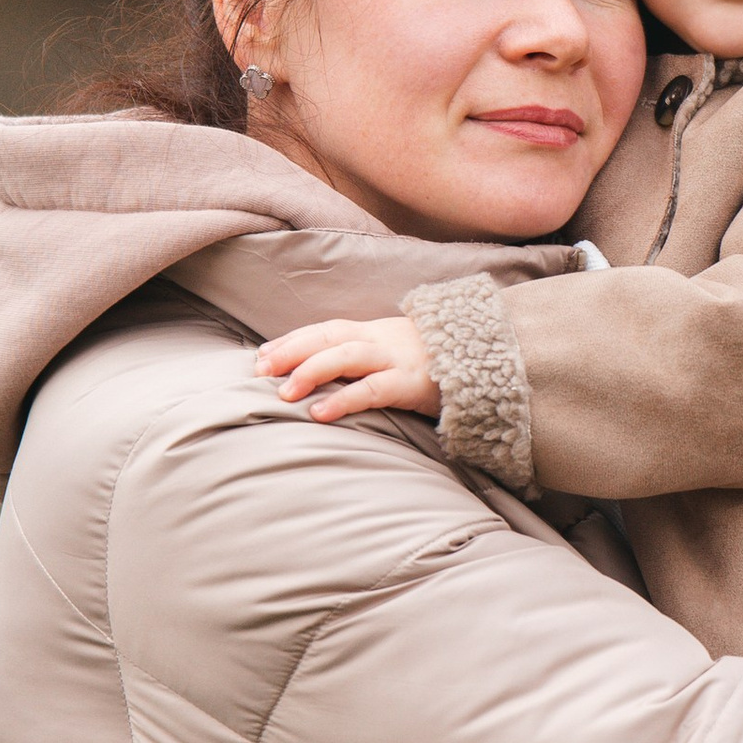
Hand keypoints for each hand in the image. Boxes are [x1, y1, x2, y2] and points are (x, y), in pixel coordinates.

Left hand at [254, 315, 440, 421]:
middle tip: (258, 370)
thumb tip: (324, 373)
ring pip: (345, 357)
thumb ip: (364, 358)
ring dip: (310, 371)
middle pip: (327, 337)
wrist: (484, 358)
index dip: (291, 340)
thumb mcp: (394, 353)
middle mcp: (378, 341)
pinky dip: (342, 399)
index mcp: (372, 332)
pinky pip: (371, 390)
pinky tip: (319, 413)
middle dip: (291, 351)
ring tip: (283, 393)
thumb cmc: (432, 363)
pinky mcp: (409, 383)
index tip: (260, 354)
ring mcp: (394, 360)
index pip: (324, 330)